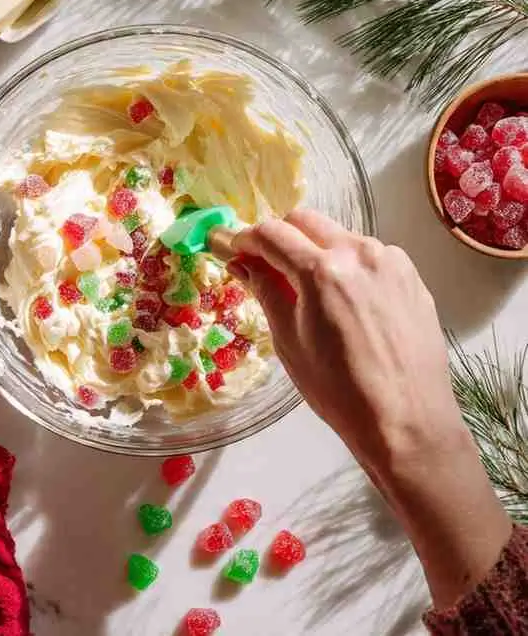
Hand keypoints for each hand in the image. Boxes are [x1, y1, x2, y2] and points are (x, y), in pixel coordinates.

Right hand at [229, 210, 510, 607]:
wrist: (407, 421)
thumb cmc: (338, 390)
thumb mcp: (289, 341)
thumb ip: (265, 291)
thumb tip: (241, 263)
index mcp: (323, 272)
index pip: (272, 234)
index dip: (244, 238)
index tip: (231, 248)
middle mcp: (359, 253)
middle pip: (304, 220)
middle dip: (278, 235)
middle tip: (263, 263)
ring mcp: (390, 261)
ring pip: (338, 235)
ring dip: (314, 249)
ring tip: (307, 288)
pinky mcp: (410, 274)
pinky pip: (367, 254)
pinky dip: (346, 264)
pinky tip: (344, 299)